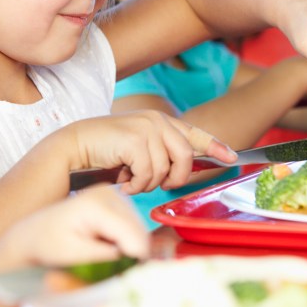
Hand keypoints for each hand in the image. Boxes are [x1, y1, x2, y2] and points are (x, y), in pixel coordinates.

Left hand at [0, 186, 148, 271]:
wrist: (33, 234)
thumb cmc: (47, 246)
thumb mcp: (74, 255)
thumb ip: (106, 256)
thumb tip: (135, 257)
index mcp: (97, 205)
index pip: (133, 235)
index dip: (133, 259)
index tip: (122, 274)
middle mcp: (108, 192)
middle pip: (139, 230)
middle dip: (131, 253)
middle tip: (111, 268)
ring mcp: (112, 194)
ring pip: (138, 229)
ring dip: (128, 247)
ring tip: (103, 255)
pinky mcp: (114, 200)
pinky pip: (131, 226)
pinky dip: (124, 241)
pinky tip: (105, 245)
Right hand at [61, 111, 235, 193]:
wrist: (74, 148)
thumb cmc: (104, 153)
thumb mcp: (138, 151)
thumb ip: (161, 155)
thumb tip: (181, 172)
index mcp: (160, 121)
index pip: (195, 134)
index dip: (216, 147)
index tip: (231, 158)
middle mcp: (156, 120)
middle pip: (186, 157)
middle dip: (175, 178)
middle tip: (158, 186)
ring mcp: (147, 128)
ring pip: (166, 170)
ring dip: (148, 184)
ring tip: (131, 180)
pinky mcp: (136, 140)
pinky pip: (149, 174)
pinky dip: (136, 185)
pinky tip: (123, 182)